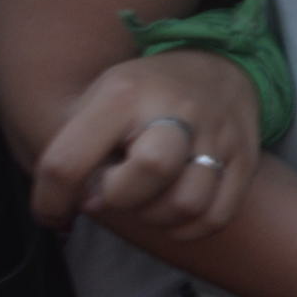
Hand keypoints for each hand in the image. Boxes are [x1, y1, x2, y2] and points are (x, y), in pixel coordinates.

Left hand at [27, 49, 259, 241]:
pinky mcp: (245, 158)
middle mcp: (179, 109)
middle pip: (150, 169)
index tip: (53, 212)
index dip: (51, 201)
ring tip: (145, 201)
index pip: (69, 162)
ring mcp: (218, 134)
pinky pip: (214, 217)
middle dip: (120, 197)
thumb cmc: (140, 97)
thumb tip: (74, 208)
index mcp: (125, 94)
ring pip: (186, 202)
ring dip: (155, 217)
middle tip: (114, 192)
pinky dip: (185, 228)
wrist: (214, 68)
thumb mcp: (95, 101)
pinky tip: (170, 212)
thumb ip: (72, 151)